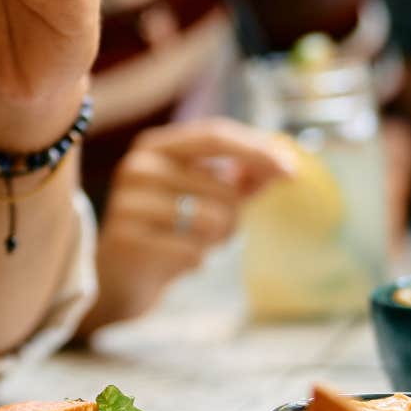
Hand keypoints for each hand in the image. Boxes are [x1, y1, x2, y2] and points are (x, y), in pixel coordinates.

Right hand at [82, 120, 295, 331]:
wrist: (118, 275)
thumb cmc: (169, 228)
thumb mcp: (206, 195)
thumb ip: (243, 177)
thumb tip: (285, 163)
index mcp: (156, 146)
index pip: (214, 135)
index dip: (256, 150)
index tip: (292, 171)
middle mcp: (137, 166)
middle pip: (222, 185)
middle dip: (234, 214)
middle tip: (217, 230)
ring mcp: (128, 202)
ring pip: (212, 219)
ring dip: (217, 239)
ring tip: (194, 243)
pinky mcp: (128, 239)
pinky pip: (193, 251)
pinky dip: (196, 260)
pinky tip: (176, 260)